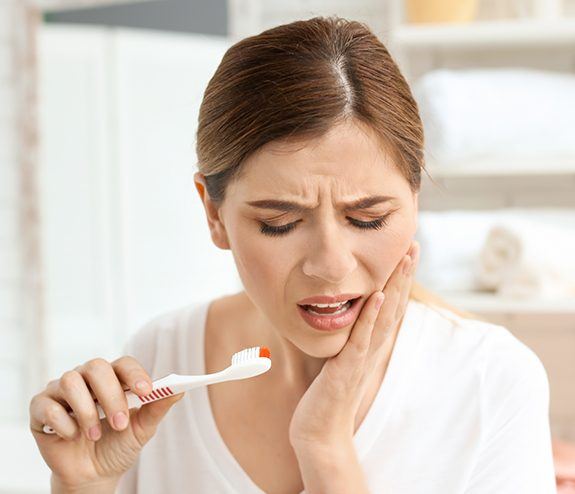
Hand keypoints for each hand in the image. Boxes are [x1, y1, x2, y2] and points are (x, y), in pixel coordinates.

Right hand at [29, 356, 183, 489]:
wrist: (91, 475)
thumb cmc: (117, 446)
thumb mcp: (142, 429)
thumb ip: (158, 407)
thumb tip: (180, 389)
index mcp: (113, 379)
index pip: (123, 363)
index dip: (134, 374)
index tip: (146, 392)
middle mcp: (86, 379)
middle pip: (96, 367)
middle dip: (111, 396)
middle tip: (120, 423)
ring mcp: (61, 391)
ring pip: (70, 381)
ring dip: (87, 410)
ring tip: (94, 435)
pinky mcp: (40, 409)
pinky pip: (47, 404)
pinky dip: (63, 422)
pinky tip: (72, 436)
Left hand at [288, 241, 419, 449]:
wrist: (321, 432)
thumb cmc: (329, 396)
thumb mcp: (343, 358)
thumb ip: (352, 338)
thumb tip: (352, 319)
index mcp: (371, 343)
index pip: (391, 305)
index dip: (400, 278)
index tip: (406, 252)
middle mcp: (373, 347)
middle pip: (394, 304)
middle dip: (404, 274)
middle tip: (414, 245)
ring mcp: (362, 357)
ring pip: (384, 316)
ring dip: (395, 286)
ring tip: (404, 259)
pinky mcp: (347, 368)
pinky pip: (362, 338)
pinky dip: (372, 316)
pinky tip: (378, 294)